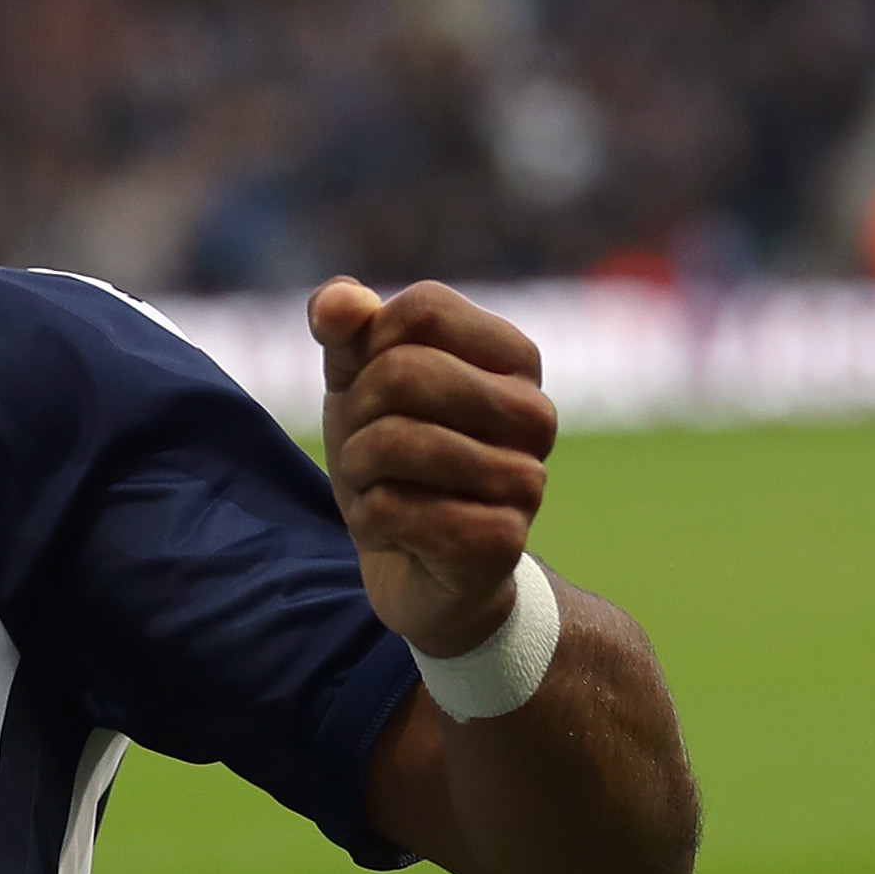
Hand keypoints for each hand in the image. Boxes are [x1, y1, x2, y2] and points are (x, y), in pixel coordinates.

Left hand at [313, 277, 557, 655]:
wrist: (417, 569)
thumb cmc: (395, 461)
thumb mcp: (359, 383)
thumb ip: (347, 330)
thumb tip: (339, 303)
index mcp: (515, 357)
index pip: (423, 309)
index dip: (369, 346)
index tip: (373, 387)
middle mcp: (535, 413)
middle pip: (403, 373)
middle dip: (357, 415)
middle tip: (368, 449)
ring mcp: (526, 480)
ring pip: (394, 442)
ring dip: (358, 471)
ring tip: (381, 489)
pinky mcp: (500, 542)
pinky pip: (393, 509)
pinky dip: (368, 520)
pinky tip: (393, 533)